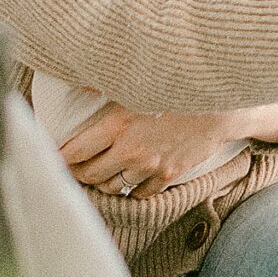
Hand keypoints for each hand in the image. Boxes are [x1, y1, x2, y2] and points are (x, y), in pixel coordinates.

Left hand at [58, 99, 277, 197]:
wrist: (222, 105)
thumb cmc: (178, 88)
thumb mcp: (139, 83)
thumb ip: (106, 85)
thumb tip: (80, 82)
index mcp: (117, 125)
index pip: (74, 151)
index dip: (60, 157)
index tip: (55, 156)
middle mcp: (130, 150)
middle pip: (89, 174)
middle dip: (78, 173)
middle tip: (76, 168)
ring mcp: (149, 166)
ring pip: (113, 187)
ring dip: (104, 182)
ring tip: (102, 174)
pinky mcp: (167, 175)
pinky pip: (140, 194)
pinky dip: (132, 189)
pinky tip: (131, 179)